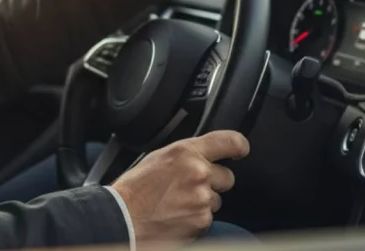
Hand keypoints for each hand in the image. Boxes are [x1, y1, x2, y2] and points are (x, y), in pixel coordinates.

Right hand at [111, 131, 249, 246]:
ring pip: (216, 200)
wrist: (123, 218)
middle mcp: (199, 173)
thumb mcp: (158, 158)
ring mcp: (202, 200)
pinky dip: (195, 219)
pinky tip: (176, 216)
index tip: (241, 149)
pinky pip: (208, 219)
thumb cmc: (134, 189)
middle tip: (190, 186)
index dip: (238, 145)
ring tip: (176, 204)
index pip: (228, 141)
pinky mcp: (202, 223)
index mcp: (185, 152)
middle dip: (213, 182)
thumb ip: (184, 155)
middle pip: (227, 176)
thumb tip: (200, 156)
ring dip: (202, 202)